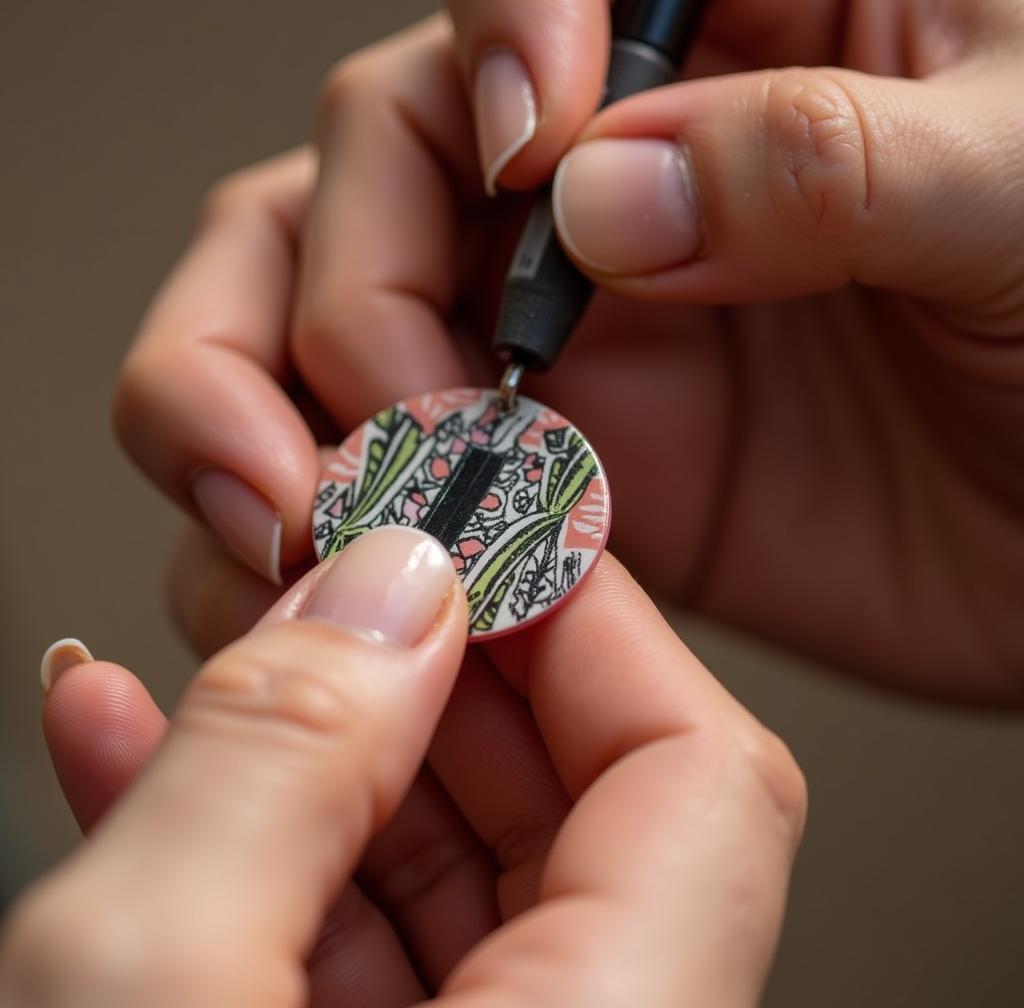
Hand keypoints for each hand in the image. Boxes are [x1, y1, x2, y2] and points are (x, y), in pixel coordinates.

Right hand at [1, 533, 803, 1007]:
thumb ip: (275, 768)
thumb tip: (382, 581)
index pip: (699, 777)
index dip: (590, 618)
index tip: (478, 517)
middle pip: (570, 804)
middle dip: (439, 658)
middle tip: (338, 557)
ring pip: (446, 857)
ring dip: (327, 731)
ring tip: (220, 639)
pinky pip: (344, 934)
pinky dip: (252, 831)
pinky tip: (139, 745)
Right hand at [113, 4, 1023, 699]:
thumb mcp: (1022, 193)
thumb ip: (821, 160)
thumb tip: (599, 187)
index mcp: (727, 42)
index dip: (493, 46)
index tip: (528, 161)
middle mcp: (600, 177)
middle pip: (370, 160)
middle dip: (346, 284)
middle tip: (393, 405)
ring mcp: (552, 329)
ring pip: (326, 305)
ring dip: (272, 392)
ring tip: (309, 506)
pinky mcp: (541, 457)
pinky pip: (389, 458)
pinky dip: (333, 501)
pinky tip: (347, 558)